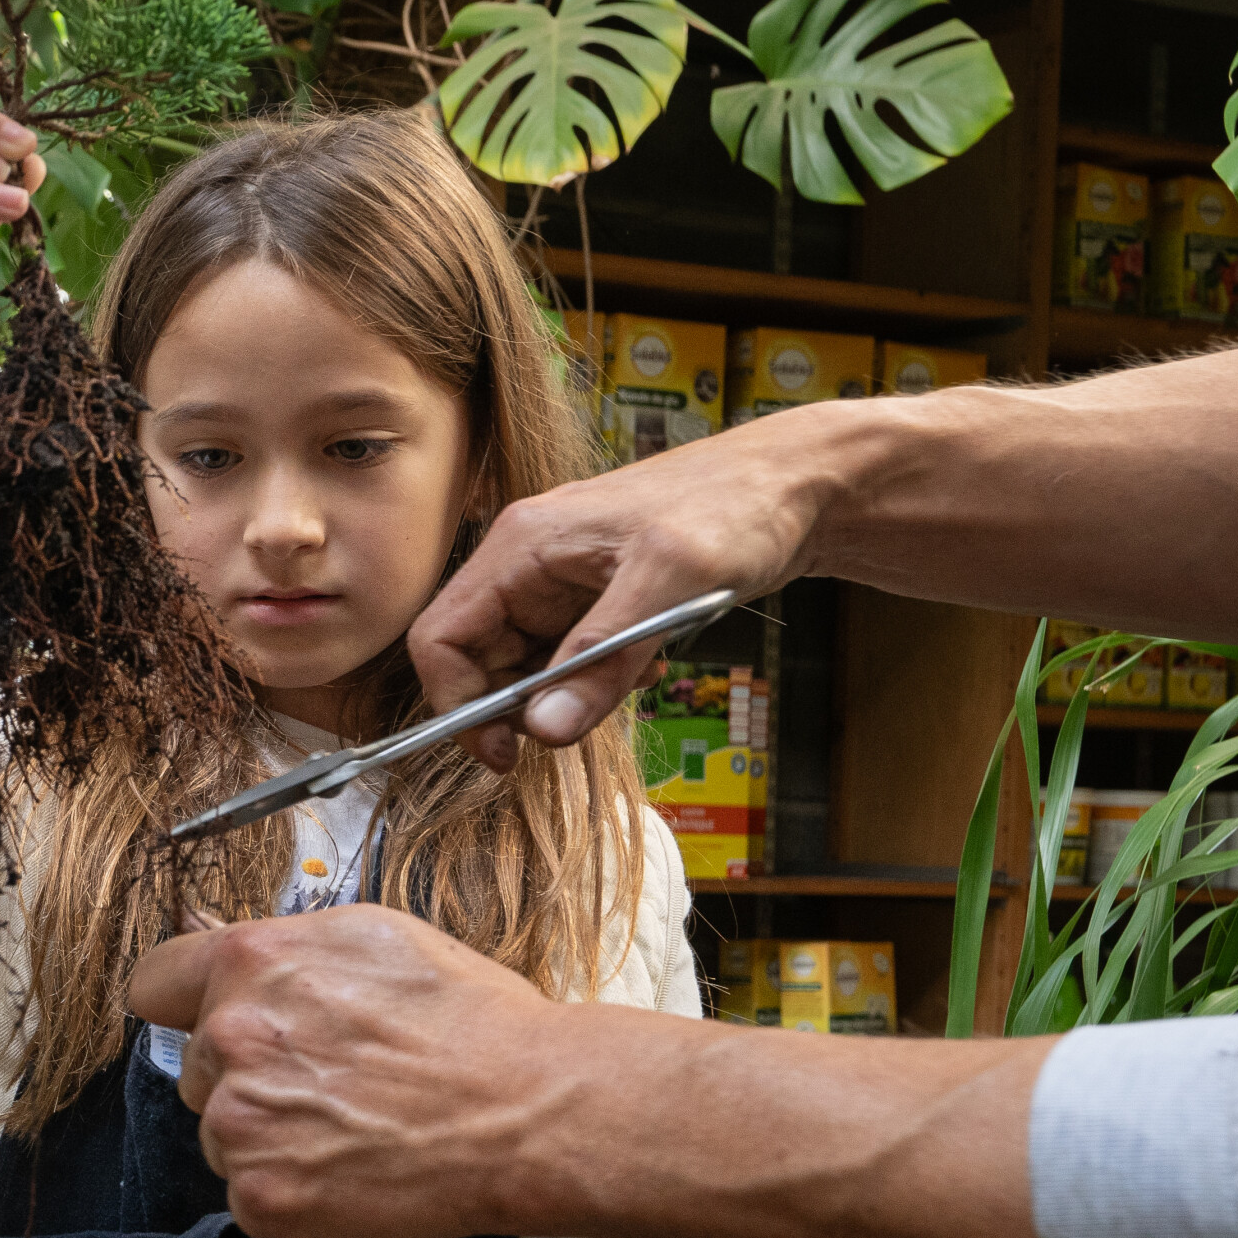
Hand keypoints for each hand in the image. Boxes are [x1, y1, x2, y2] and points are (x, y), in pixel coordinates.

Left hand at [127, 904, 576, 1237]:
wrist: (525, 1110)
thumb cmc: (472, 1023)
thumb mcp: (375, 938)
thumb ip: (288, 950)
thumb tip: (241, 956)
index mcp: (253, 962)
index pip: (153, 982)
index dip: (183, 1001)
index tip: (201, 1017)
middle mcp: (232, 1037)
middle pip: (196, 1066)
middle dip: (246, 1072)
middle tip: (326, 1077)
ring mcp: (241, 1122)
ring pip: (222, 1132)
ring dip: (268, 1133)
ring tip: (351, 1122)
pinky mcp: (262, 1194)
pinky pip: (249, 1192)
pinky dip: (291, 1187)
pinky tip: (351, 1163)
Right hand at [410, 414, 835, 769]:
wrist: (796, 485)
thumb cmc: (733, 506)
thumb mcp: (668, 584)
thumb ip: (600, 659)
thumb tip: (542, 730)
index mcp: (522, 545)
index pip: (441, 637)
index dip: (459, 703)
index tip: (508, 752)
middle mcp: (530, 563)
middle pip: (481, 659)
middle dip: (526, 703)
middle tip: (585, 718)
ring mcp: (564, 581)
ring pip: (530, 665)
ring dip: (573, 691)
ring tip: (636, 674)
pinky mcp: (598, 598)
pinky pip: (573, 658)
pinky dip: (603, 677)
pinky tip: (651, 660)